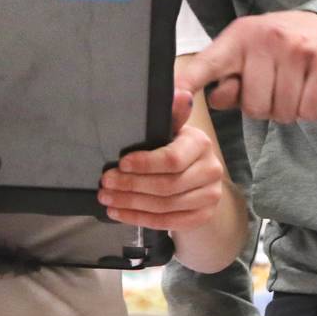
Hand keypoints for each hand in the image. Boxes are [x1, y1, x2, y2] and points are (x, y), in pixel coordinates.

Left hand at [99, 90, 224, 229]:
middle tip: (106, 184)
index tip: (120, 163)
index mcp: (200, 143)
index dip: (144, 164)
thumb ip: (171, 115)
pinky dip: (140, 219)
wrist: (198, 174)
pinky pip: (168, 222)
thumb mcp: (172, 129)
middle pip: (166, 186)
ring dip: (131, 204)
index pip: (172, 159)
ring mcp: (210, 196)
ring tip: (107, 199)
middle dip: (131, 186)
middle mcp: (211, 170)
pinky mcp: (203, 216)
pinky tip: (120, 213)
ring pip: (165, 206)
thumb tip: (178, 93)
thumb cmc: (176, 146)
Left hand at [176, 11, 316, 121]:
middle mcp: (264, 38)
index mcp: (238, 37)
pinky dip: (311, 111)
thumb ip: (229, 80)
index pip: (207, 64)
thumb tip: (214, 99)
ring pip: (282, 112)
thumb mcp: (250, 57)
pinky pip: (310, 111)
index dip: (187, 85)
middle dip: (266, 108)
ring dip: (290, 110)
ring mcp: (296, 48)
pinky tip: (313, 89)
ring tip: (295, 86)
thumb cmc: (284, 49)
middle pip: (253, 107)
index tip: (176, 100)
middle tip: (277, 87)